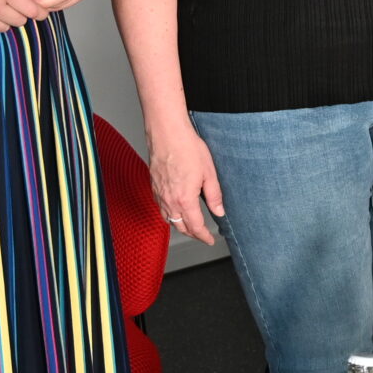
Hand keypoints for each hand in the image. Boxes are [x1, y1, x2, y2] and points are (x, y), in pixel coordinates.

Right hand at [147, 121, 223, 245]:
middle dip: (192, 234)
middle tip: (202, 235)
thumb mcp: (209, 172)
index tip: (210, 240)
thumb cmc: (187, 147)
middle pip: (180, 226)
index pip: (195, 226)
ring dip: (179, 225)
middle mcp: (169, 200)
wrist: (167, 132)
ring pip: (168, 218)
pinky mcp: (153, 185)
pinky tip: (175, 209)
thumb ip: (214, 195)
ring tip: (190, 226)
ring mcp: (159, 193)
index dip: (203, 236)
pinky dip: (169, 214)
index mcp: (185, 199)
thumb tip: (219, 211)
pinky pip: (160, 207)